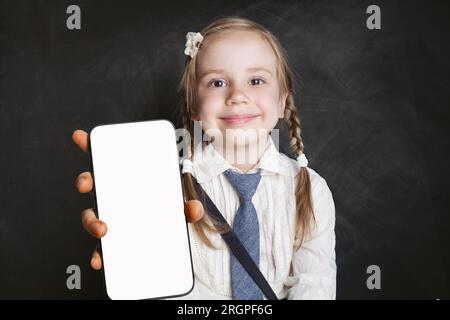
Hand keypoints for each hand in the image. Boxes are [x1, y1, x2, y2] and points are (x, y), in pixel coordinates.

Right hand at [72, 129, 203, 269]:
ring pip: (90, 215)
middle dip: (85, 181)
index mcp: (125, 182)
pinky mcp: (110, 241)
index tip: (80, 135)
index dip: (91, 147)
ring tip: (102, 229)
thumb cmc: (165, 213)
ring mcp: (108, 217)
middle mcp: (112, 196)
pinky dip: (98, 255)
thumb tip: (195, 209)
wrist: (163, 241)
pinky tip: (100, 261)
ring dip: (91, 221)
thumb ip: (186, 208)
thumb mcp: (177, 208)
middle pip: (91, 184)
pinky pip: (99, 247)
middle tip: (88, 184)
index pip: (105, 161)